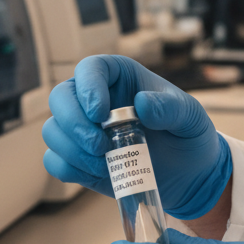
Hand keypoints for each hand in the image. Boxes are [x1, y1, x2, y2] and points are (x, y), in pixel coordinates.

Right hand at [42, 55, 231, 219]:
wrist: (190, 174)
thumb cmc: (188, 134)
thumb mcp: (190, 116)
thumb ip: (169, 107)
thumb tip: (141, 104)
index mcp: (118, 77)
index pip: (89, 69)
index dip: (87, 88)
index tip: (100, 114)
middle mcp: (94, 99)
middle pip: (60, 99)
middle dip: (73, 124)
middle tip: (100, 146)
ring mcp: (83, 130)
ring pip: (53, 131)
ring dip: (73, 150)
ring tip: (106, 162)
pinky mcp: (80, 159)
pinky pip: (55, 161)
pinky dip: (70, 168)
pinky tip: (98, 172)